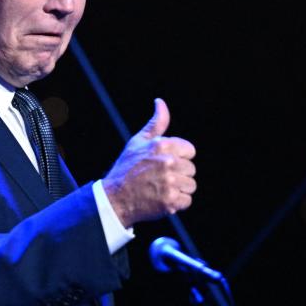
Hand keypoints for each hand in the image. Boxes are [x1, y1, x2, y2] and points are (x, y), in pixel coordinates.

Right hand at [103, 98, 196, 226]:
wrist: (114, 198)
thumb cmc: (127, 168)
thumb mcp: (139, 141)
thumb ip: (156, 123)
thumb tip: (160, 102)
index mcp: (162, 145)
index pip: (190, 151)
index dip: (179, 157)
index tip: (165, 164)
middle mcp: (168, 162)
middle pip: (191, 169)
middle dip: (179, 174)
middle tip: (160, 178)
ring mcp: (170, 182)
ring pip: (190, 185)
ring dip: (179, 189)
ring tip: (161, 189)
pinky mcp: (170, 200)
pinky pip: (187, 201)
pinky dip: (177, 203)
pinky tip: (162, 199)